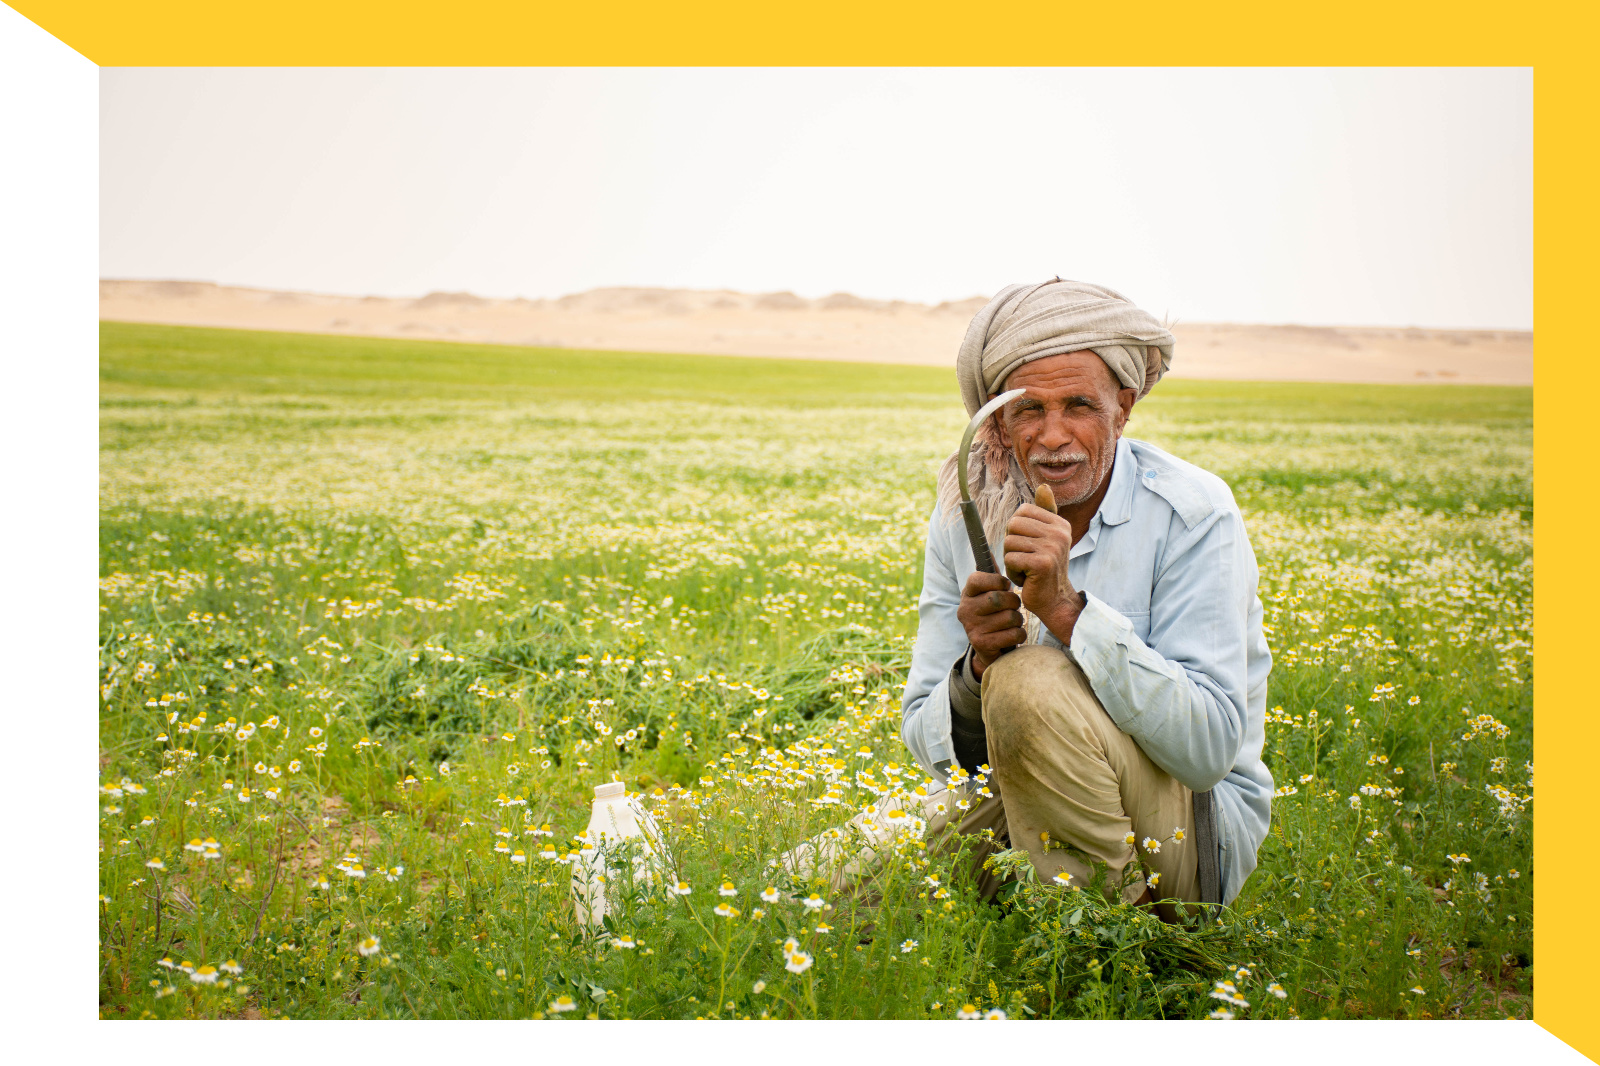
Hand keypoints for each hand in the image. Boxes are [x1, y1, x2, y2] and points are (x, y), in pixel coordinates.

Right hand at [957, 571, 1024, 677]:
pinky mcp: (981, 644)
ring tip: (1013, 622)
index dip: (997, 581)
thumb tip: (987, 550)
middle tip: (1014, 606)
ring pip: (1009, 617)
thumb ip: (991, 575)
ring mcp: (971, 627)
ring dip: (1018, 620)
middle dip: (1013, 602)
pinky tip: (1014, 634)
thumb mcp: (989, 594)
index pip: (977, 579)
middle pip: (998, 598)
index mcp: (967, 594)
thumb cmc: (992, 615)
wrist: (988, 649)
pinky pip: (1013, 634)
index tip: (1006, 586)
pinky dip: (1019, 634)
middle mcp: (965, 609)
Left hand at [1002, 503, 1083, 642]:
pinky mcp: (1043, 563)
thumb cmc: (1044, 568)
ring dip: (1011, 560)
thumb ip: (1044, 512)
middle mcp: (1059, 533)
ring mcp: (1052, 547)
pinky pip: (1010, 558)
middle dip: (1012, 545)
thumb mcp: (1046, 537)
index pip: (1022, 512)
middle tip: (1025, 560)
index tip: (1029, 546)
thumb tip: (1044, 486)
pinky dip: (1013, 572)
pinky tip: (1026, 579)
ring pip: (1009, 542)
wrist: (1054, 600)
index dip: (1016, 530)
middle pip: (1013, 525)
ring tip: (1026, 569)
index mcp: (1059, 523)